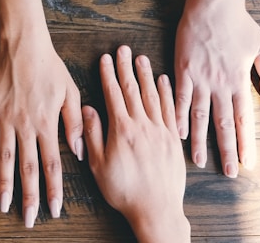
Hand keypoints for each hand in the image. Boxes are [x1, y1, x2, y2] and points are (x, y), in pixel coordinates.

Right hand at [0, 27, 82, 227]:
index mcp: (47, 123)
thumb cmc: (50, 66)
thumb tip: (79, 151)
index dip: (54, 189)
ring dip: (4, 184)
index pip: (52, 164)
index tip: (54, 209)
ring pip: (4, 159)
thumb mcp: (70, 92)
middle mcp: (25, 126)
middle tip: (29, 219)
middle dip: (30, 196)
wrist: (23, 44)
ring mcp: (5, 119)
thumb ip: (74, 123)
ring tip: (4, 205)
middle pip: (28, 168)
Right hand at [83, 45, 188, 242]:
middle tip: (123, 49)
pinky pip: (170, 109)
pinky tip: (164, 81)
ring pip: (152, 95)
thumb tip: (87, 109)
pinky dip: (167, 93)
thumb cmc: (124, 190)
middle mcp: (143, 125)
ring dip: (146, 75)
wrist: (156, 209)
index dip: (108, 74)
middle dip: (126, 67)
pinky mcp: (173, 139)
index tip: (105, 58)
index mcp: (122, 130)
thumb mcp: (98, 165)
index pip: (113, 94)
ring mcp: (160, 131)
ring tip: (141, 58)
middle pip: (133, 90)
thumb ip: (92, 135)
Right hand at [175, 4, 259, 176]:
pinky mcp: (183, 71)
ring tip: (198, 161)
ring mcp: (199, 79)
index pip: (243, 119)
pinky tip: (177, 132)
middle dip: (226, 150)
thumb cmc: (239, 25)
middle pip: (222, 124)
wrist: (212, 7)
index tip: (248, 163)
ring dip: (199, 140)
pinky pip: (180, 98)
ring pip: (200, 116)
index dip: (246, 142)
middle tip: (228, 172)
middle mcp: (219, 85)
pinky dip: (178, 116)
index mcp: (239, 81)